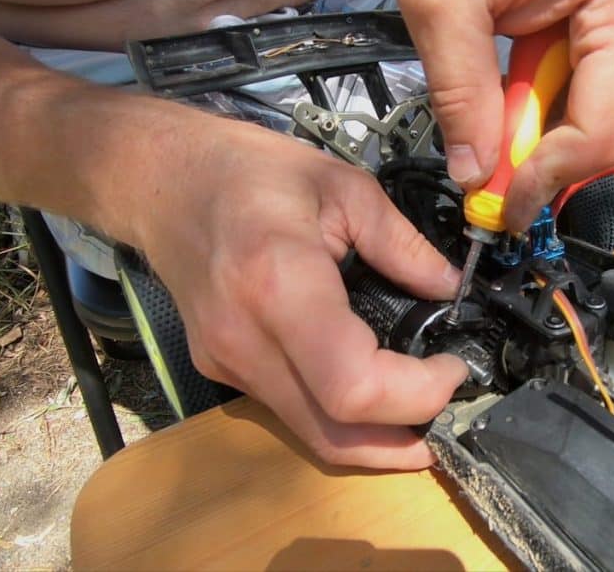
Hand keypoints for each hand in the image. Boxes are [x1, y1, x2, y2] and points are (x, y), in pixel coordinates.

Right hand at [134, 117, 466, 468]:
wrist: (161, 180)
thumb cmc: (248, 172)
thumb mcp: (343, 185)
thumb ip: (403, 243)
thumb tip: (450, 288)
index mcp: (280, 282)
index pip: (352, 386)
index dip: (416, 395)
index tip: (453, 368)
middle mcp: (246, 339)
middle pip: (334, 434)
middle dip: (403, 439)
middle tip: (449, 408)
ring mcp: (227, 363)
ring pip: (312, 437)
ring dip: (376, 441)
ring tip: (422, 407)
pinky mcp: (221, 370)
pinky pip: (291, 414)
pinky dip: (340, 417)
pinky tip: (372, 390)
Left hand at [398, 0, 613, 231]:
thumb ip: (457, 86)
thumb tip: (471, 169)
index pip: (604, 135)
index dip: (545, 182)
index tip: (496, 206)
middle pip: (605, 124)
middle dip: (537, 151)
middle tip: (479, 160)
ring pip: (597, 104)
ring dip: (537, 117)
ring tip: (492, 90)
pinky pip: (591, 72)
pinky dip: (544, 87)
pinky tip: (514, 66)